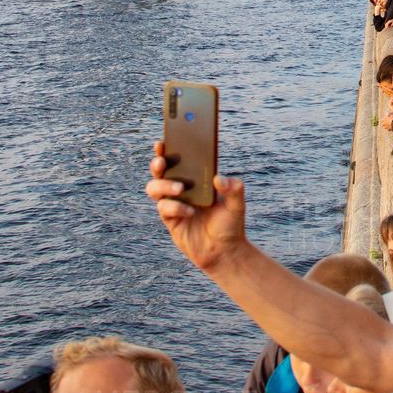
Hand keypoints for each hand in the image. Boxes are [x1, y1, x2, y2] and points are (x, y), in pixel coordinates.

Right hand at [147, 139, 248, 271]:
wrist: (224, 252)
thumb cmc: (231, 224)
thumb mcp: (238, 204)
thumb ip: (233, 188)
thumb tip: (217, 178)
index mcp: (196, 179)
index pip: (179, 159)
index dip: (168, 149)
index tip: (163, 141)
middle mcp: (182, 188)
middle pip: (160, 171)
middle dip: (157, 163)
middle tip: (162, 162)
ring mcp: (173, 203)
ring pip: (154, 188)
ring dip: (164, 185)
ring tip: (180, 189)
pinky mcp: (170, 220)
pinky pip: (164, 208)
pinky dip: (175, 207)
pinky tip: (189, 212)